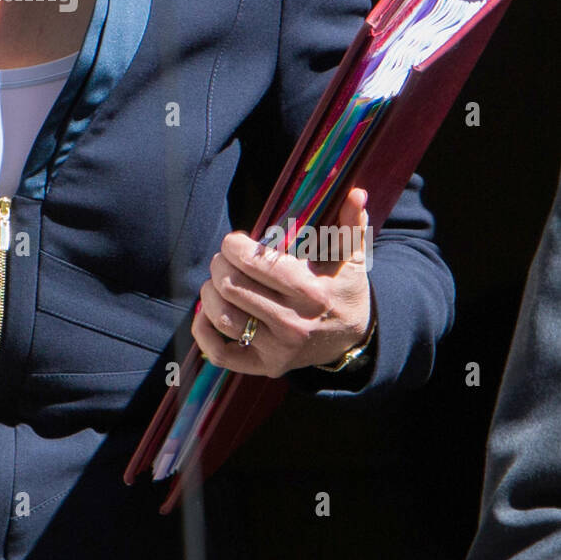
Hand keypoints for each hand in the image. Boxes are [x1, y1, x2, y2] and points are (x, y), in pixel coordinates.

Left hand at [191, 186, 372, 377]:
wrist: (352, 339)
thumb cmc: (343, 288)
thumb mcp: (352, 257)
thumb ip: (351, 225)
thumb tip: (356, 192)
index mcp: (312, 292)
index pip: (256, 263)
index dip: (234, 246)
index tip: (236, 241)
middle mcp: (293, 324)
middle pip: (231, 286)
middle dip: (221, 264)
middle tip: (226, 258)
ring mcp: (278, 349)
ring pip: (222, 316)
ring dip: (210, 292)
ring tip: (219, 280)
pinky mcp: (266, 367)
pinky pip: (221, 354)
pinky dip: (204, 332)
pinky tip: (207, 311)